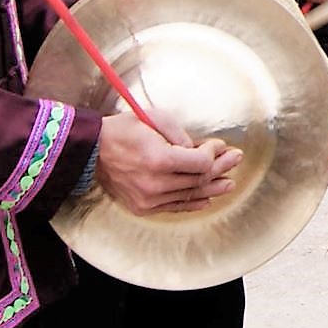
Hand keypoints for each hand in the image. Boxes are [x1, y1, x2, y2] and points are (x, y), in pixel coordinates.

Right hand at [94, 111, 240, 214]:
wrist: (91, 151)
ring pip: (190, 196)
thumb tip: (203, 152)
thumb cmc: (124, 130)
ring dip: (212, 188)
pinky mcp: (143, 207)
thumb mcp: (156, 120)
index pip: (200, 163)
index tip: (220, 144)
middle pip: (199, 180)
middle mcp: (154, 184)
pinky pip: (174, 207)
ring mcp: (148, 199)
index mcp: (158, 160)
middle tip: (236, 160)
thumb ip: (183, 136)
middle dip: (220, 168)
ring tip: (229, 183)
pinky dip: (192, 203)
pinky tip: (207, 198)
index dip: (215, 153)